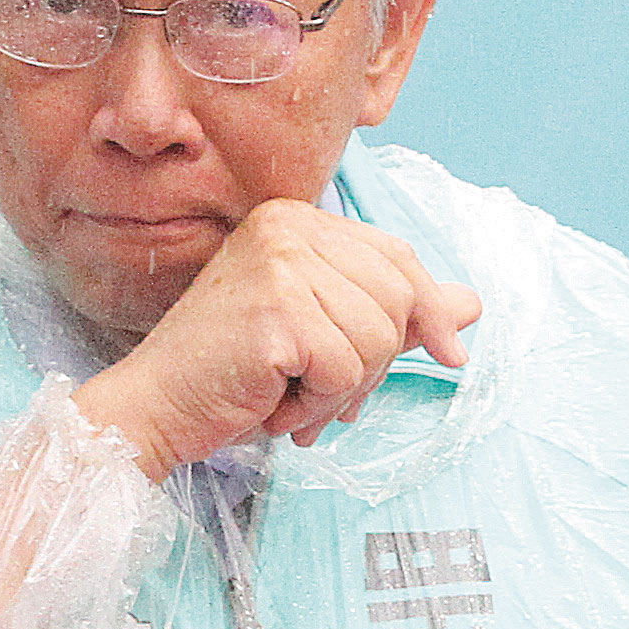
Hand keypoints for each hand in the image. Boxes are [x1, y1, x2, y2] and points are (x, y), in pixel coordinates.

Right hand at [75, 199, 480, 474]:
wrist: (157, 408)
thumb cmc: (232, 374)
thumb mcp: (322, 334)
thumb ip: (392, 312)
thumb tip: (471, 305)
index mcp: (296, 220)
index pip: (398, 256)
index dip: (429, 311)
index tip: (450, 356)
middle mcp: (287, 226)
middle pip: (399, 297)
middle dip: (375, 363)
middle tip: (321, 392)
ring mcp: (280, 262)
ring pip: (380, 337)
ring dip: (344, 389)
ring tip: (292, 396)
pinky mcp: (276, 308)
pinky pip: (346, 368)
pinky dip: (319, 403)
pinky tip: (275, 403)